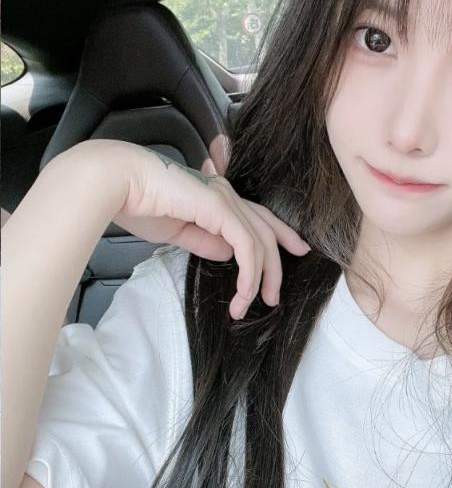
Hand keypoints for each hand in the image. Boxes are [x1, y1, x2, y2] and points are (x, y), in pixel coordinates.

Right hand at [79, 139, 310, 319]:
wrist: (118, 183)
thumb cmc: (138, 203)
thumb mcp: (178, 233)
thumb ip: (205, 242)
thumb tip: (227, 254)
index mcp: (216, 197)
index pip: (257, 217)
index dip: (280, 235)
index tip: (297, 251)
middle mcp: (225, 194)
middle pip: (267, 229)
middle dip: (276, 265)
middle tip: (274, 296)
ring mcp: (225, 198)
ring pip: (260, 241)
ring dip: (261, 277)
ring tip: (255, 304)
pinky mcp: (219, 207)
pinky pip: (246, 246)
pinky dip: (249, 273)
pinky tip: (244, 293)